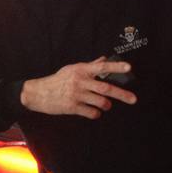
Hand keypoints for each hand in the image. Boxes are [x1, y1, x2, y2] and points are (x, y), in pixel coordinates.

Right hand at [20, 57, 136, 119]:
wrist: (37, 93)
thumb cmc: (58, 80)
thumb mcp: (72, 69)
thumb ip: (90, 65)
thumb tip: (105, 59)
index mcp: (82, 70)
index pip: (102, 67)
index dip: (116, 67)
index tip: (129, 67)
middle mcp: (80, 81)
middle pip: (106, 88)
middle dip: (122, 94)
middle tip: (133, 99)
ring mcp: (76, 95)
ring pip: (100, 102)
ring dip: (107, 105)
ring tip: (106, 106)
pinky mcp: (72, 107)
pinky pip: (91, 112)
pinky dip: (96, 113)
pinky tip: (95, 112)